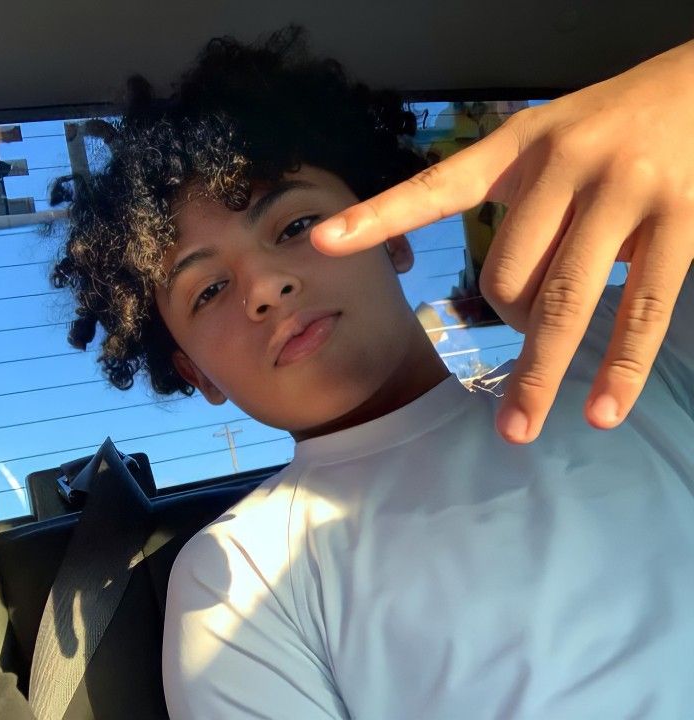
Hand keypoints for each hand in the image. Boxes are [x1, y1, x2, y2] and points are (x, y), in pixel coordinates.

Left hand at [311, 40, 693, 443]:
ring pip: (561, 301)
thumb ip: (522, 207)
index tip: (322, 243)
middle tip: (526, 329)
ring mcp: (622, 193)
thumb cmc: (618, 124)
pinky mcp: (681, 222)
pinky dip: (618, 368)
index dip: (377, 218)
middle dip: (507, 321)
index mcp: (517, 146)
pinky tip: (601, 410)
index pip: (434, 188)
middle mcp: (562, 165)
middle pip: (503, 274)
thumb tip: (511, 295)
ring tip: (520, 427)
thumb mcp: (552, 142)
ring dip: (538, 373)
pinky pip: (641, 311)